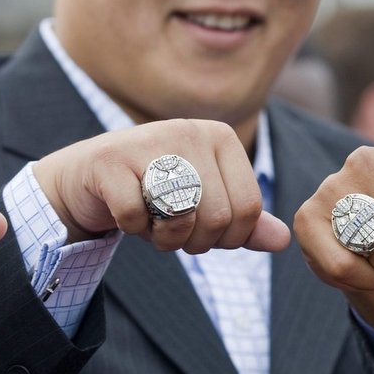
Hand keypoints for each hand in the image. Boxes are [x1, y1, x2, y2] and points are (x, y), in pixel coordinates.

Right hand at [32, 119, 289, 253]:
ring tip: (153, 221)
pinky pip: (135, 217)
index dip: (229, 238)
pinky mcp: (110, 159)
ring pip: (182, 216)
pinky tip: (126, 211)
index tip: (205, 231)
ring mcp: (149, 141)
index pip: (248, 208)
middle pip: (218, 217)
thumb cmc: (157, 192)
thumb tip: (283, 240)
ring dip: (166, 238)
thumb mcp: (207, 205)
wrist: (89, 176)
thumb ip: (245, 222)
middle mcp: (190, 131)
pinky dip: (132, 229)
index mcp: (221, 138)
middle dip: (196, 242)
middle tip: (174, 230)